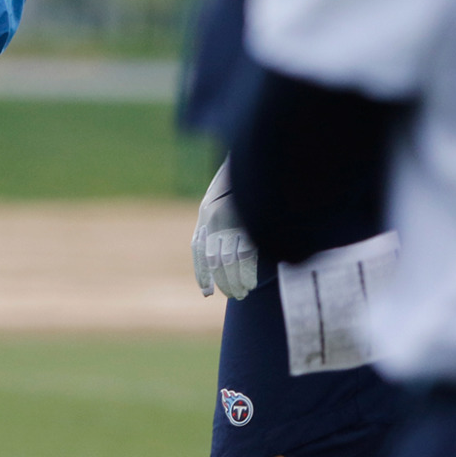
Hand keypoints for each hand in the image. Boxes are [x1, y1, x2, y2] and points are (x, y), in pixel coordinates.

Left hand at [193, 161, 258, 299]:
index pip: (199, 250)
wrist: (256, 161)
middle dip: (221, 281)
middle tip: (232, 295)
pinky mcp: (247, 226)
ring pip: (228, 262)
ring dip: (234, 281)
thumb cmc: (243, 183)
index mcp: (206, 214)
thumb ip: (218, 219)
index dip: (202, 273)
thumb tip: (223, 249)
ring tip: (241, 293)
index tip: (206, 292)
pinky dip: (246, 273)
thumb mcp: (223, 197)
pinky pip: (245, 256)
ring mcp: (230, 223)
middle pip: (214, 260)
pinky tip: (250, 283)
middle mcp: (214, 220)